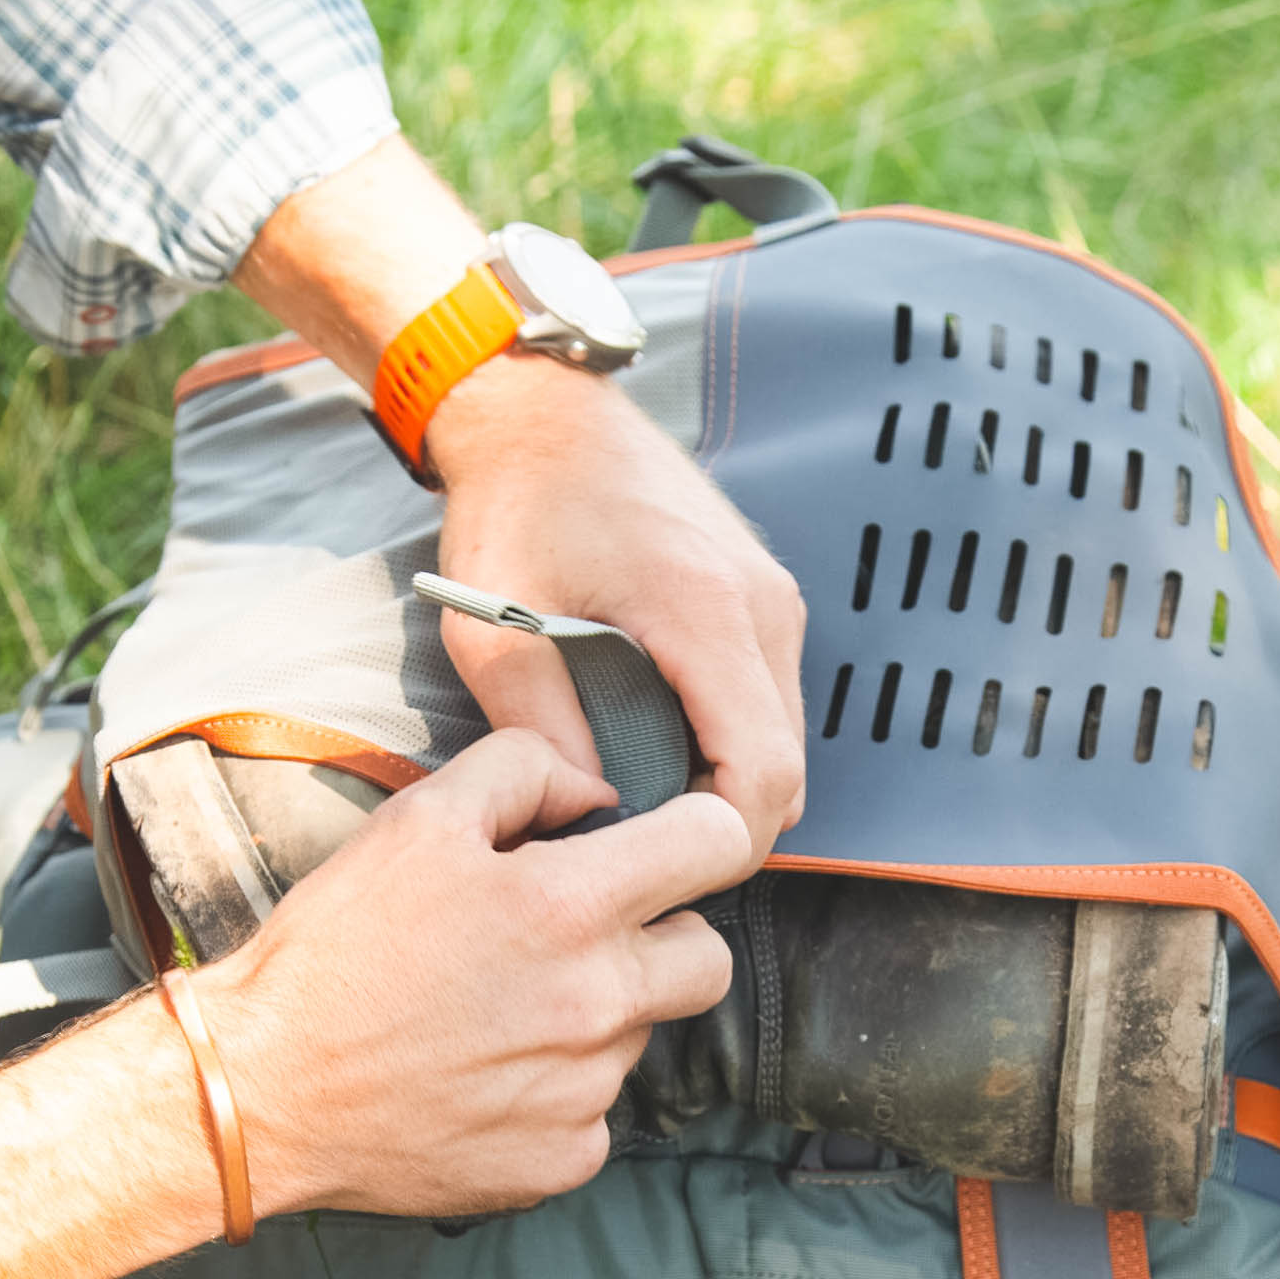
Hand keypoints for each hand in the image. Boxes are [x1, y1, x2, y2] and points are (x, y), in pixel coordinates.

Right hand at [201, 728, 748, 1218]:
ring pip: (642, 1037)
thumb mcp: (419, 818)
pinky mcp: (562, 1160)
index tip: (675, 846)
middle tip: (584, 938)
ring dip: (597, 1017)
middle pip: (709, 959)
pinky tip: (488, 1076)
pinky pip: (598, 1113)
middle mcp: (598, 1004)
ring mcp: (586, 1092)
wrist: (264, 1088)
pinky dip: (559, 1093)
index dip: (703, 835)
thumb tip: (599, 794)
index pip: (719, 846)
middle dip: (666, 938)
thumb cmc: (336, 948)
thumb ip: (527, 771)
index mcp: (570, 908)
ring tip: (502, 1011)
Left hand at [427, 355, 807, 870]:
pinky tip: (658, 738)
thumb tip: (596, 816)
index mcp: (704, 613)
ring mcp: (773, 597)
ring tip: (643, 792)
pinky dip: (729, 738)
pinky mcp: (763, 595)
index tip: (661, 865)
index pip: (764, 773)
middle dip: (725, 824)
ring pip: (783, 737)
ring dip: (728, 781)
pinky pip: (769, 698)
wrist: (541, 413)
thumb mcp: (493, 634)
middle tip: (642, 847)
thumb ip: (544, 732)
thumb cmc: (512, 509)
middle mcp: (762, 606)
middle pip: (786, 768)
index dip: (725, 843)